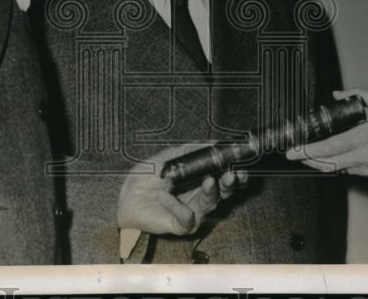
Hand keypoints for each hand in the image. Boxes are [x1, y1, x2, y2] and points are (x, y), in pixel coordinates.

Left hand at [117, 143, 244, 235]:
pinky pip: (187, 217)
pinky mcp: (182, 225)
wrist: (127, 195)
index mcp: (201, 179)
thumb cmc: (148, 176)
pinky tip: (165, 196)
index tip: (240, 162)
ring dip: (212, 191)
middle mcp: (201, 195)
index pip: (224, 175)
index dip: (235, 170)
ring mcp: (193, 211)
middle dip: (231, 182)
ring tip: (209, 181)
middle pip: (224, 191)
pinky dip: (178, 206)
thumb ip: (190, 150)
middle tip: (232, 174)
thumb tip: (212, 141)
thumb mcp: (169, 157)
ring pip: (211, 203)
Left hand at [286, 88, 367, 181]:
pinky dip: (341, 164)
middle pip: (328, 164)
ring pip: (338, 169)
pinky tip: (337, 156)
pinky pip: (352, 171)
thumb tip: (338, 94)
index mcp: (365, 137)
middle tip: (295, 155)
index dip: (308, 151)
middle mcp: (365, 157)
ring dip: (323, 163)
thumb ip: (359, 96)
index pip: (329, 148)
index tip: (293, 151)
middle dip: (308, 160)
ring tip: (311, 155)